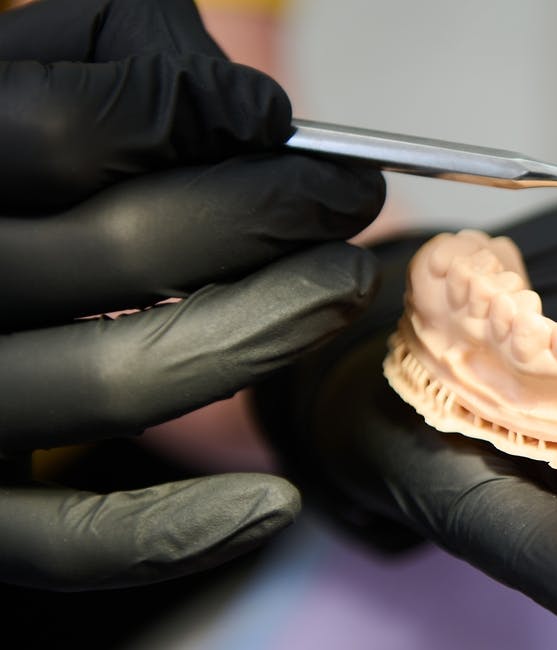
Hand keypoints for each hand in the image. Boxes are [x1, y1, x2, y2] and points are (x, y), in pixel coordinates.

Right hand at [0, 0, 383, 589]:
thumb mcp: (17, 69)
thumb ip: (116, 59)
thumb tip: (252, 114)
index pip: (68, 130)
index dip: (194, 117)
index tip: (279, 123)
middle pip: (124, 251)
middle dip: (274, 217)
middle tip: (352, 199)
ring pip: (116, 383)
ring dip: (263, 336)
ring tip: (347, 287)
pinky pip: (65, 542)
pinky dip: (179, 531)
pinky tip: (279, 501)